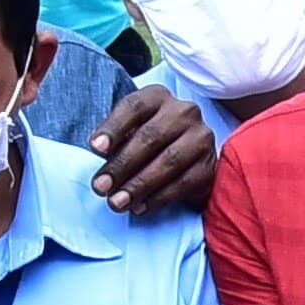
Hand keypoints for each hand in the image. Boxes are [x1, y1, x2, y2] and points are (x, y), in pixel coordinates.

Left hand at [86, 79, 220, 220]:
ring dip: (139, 185)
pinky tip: (140, 207)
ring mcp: (201, 137)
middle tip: (101, 186)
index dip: (114, 127)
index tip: (95, 148)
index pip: (134, 107)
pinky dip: (158, 198)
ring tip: (117, 202)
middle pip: (150, 136)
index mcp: (158, 97)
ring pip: (168, 161)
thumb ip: (117, 139)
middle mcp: (184, 112)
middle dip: (122, 164)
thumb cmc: (149, 144)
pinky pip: (183, 183)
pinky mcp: (210, 165)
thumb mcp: (130, 131)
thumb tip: (101, 153)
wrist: (189, 161)